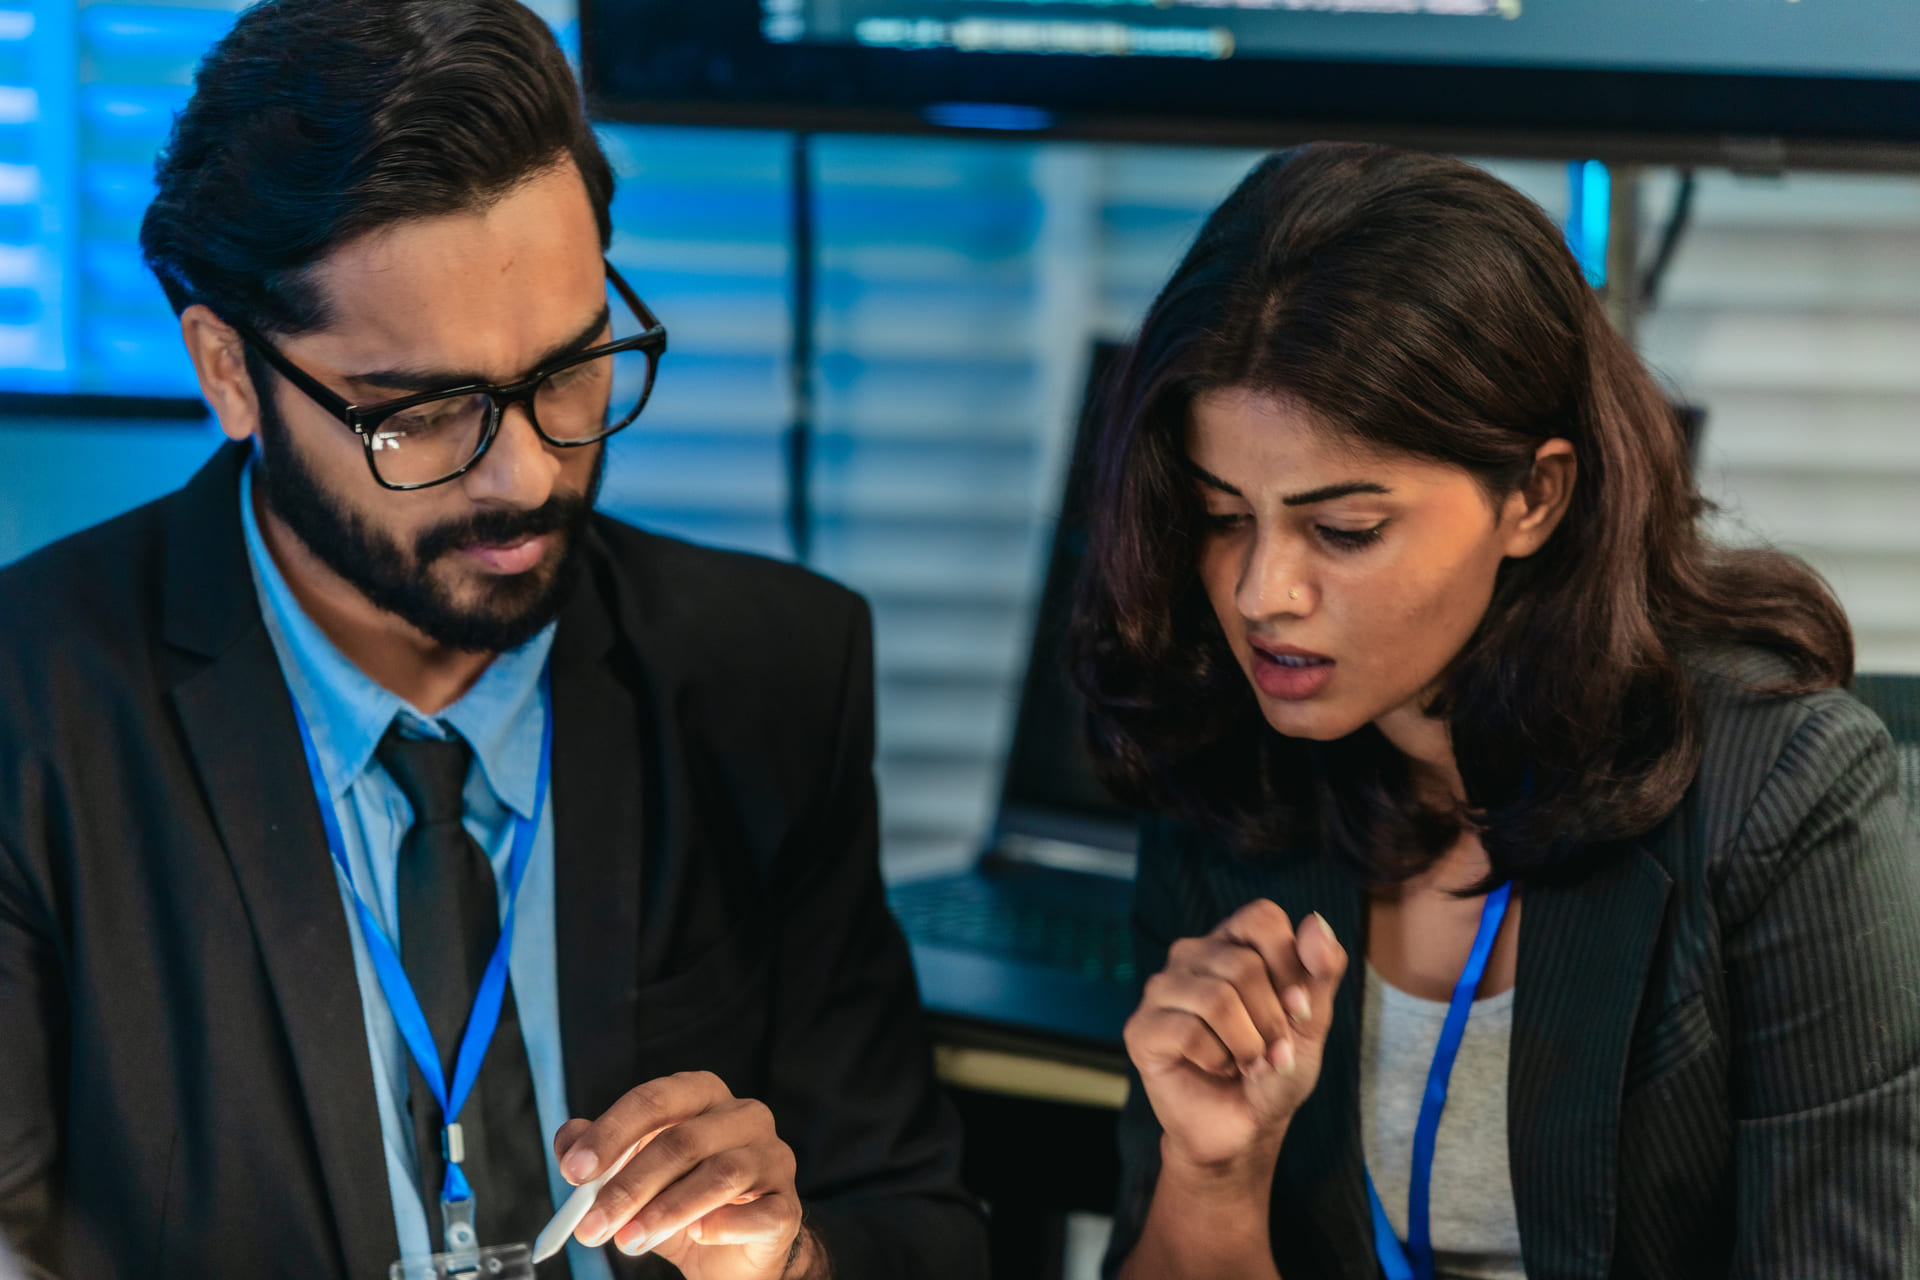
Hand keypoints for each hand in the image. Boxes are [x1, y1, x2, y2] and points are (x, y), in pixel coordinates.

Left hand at [554, 1071, 817, 1279]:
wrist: (735, 1254)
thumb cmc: (682, 1200)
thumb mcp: (634, 1176)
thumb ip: (601, 1154)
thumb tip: (569, 1141)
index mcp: (704, 1095)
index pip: (656, 1099)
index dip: (611, 1133)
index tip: (574, 1172)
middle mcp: (745, 1116)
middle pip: (682, 1140)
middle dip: (629, 1186)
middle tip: (591, 1227)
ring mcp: (773, 1157)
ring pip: (719, 1176)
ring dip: (665, 1212)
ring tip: (628, 1242)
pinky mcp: (787, 1204)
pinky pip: (757, 1213)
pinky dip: (721, 1226)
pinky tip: (697, 1237)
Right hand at [1124, 900, 1346, 1182]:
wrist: (1245, 1127)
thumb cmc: (1275, 1067)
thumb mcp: (1312, 1020)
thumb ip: (1321, 971)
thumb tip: (1316, 922)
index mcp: (1231, 942)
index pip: (1260, 918)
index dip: (1288, 965)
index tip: (1298, 1009)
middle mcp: (1191, 955)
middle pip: (1243, 965)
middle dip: (1271, 1021)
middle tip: (1270, 1051)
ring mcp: (1161, 990)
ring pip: (1217, 999)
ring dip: (1247, 1045)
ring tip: (1246, 1062)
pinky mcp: (1141, 1028)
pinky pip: (1189, 1033)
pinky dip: (1218, 1061)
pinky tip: (1216, 1068)